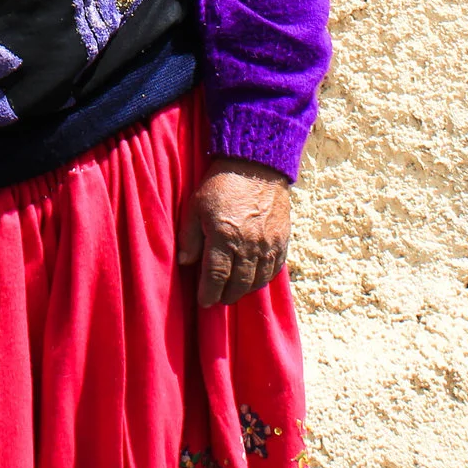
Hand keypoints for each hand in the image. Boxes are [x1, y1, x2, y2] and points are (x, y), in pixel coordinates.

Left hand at [179, 157, 292, 307]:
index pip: (216, 277)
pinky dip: (263, 279)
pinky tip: (254, 280)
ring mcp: (268, 244)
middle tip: (217, 299)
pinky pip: (274, 270)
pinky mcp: (282, 240)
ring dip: (244, 290)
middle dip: (226, 296)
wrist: (257, 165)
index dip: (209, 294)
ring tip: (234, 291)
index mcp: (224, 237)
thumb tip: (186, 262)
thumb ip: (189, 236)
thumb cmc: (221, 184)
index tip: (204, 302)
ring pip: (257, 281)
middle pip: (238, 284)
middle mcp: (248, 245)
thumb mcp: (195, 205)